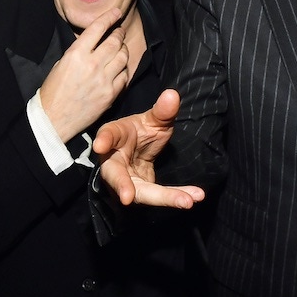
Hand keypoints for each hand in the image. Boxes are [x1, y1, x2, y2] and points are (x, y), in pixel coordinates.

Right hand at [38, 7, 129, 141]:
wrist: (54, 120)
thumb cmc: (54, 91)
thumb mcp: (61, 64)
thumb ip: (79, 52)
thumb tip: (94, 43)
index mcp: (76, 54)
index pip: (98, 28)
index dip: (109, 17)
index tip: (117, 12)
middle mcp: (92, 64)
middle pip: (115, 41)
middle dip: (119, 33)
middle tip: (119, 32)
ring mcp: (103, 80)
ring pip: (123, 57)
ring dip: (123, 50)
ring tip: (120, 49)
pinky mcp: (111, 94)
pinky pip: (125, 76)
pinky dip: (124, 69)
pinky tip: (119, 69)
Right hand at [92, 88, 204, 207]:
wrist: (140, 149)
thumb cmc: (140, 131)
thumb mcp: (153, 119)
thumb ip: (162, 111)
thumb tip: (173, 95)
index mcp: (114, 137)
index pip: (108, 135)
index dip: (104, 139)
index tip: (100, 145)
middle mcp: (114, 163)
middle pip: (116, 176)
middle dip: (122, 187)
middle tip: (127, 198)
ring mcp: (127, 181)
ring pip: (141, 193)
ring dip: (164, 198)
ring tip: (187, 201)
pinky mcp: (142, 192)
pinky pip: (158, 197)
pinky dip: (176, 197)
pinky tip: (195, 196)